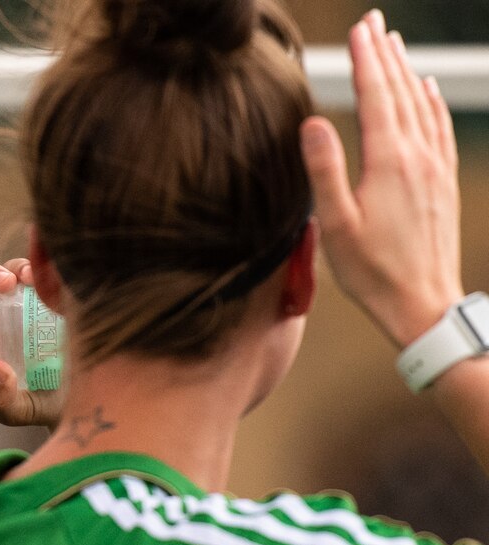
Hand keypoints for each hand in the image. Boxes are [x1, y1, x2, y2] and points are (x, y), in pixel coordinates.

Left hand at [0, 259, 62, 428]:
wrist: (91, 402)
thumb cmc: (47, 405)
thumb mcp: (21, 410)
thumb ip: (2, 401)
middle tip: (4, 284)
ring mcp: (27, 301)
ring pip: (13, 271)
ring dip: (16, 268)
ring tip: (27, 280)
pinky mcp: (56, 296)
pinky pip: (47, 273)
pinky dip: (45, 268)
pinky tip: (50, 278)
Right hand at [300, 9, 462, 347]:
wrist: (423, 303)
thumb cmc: (372, 271)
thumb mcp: (335, 224)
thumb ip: (324, 170)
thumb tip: (314, 123)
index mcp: (388, 164)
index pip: (375, 98)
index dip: (366, 61)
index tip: (358, 30)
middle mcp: (417, 158)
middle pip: (401, 93)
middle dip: (385, 54)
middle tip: (374, 23)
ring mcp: (435, 168)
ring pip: (422, 106)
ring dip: (407, 72)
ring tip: (395, 45)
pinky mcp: (443, 182)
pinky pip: (440, 129)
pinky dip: (432, 102)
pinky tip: (427, 93)